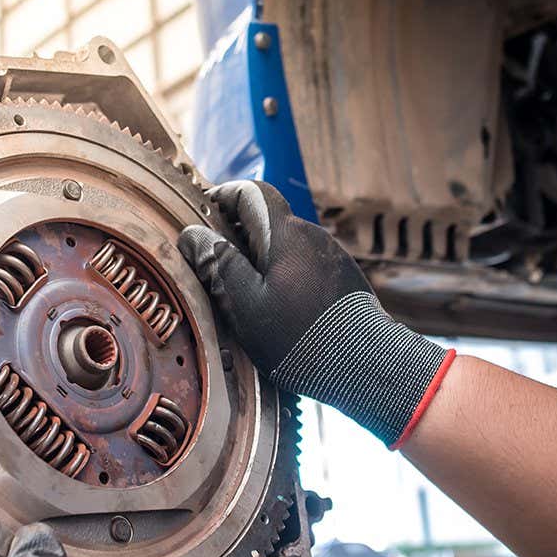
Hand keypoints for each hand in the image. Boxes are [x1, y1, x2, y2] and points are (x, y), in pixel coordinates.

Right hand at [180, 180, 453, 447]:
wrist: (364, 364)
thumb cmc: (296, 335)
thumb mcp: (244, 303)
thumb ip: (218, 264)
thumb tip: (192, 234)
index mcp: (285, 234)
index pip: (252, 192)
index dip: (224, 194)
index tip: (203, 208)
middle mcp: (313, 235)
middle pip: (269, 219)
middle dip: (239, 231)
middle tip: (213, 257)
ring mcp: (333, 257)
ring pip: (288, 244)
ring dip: (263, 255)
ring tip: (244, 289)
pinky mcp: (344, 278)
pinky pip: (306, 264)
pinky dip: (284, 272)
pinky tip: (278, 306)